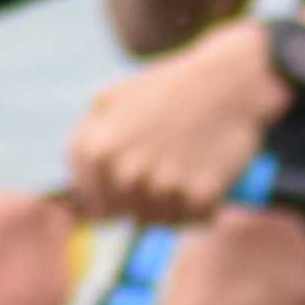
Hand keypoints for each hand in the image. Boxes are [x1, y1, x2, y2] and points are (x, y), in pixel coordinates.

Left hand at [66, 26, 287, 223]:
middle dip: (144, 202)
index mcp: (96, 152)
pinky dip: (204, 205)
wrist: (230, 82)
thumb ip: (86, 142)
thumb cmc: (169, 89)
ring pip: (161, 222)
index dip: (114, 197)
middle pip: (128, 217)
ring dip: (174, 205)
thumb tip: (74, 194)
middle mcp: (125, 174)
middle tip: (167, 170)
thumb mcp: (110, 101)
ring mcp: (163, 187)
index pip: (94, 207)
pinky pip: (195, 220)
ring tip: (187, 169)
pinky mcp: (201, 196)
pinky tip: (208, 175)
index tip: (136, 178)